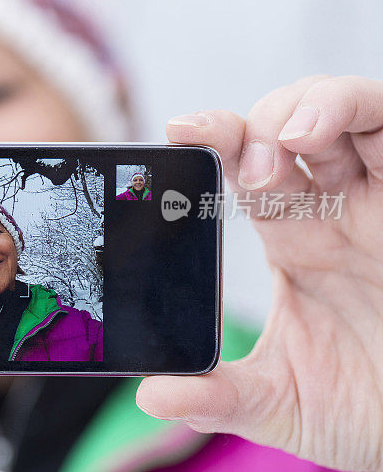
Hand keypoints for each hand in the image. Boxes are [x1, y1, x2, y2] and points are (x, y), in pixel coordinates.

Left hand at [137, 75, 382, 470]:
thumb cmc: (363, 405)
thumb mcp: (280, 401)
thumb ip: (217, 397)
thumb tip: (151, 396)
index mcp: (290, 237)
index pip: (241, 171)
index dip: (209, 145)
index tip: (174, 136)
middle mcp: (331, 208)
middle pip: (281, 129)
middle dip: (247, 127)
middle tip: (226, 157)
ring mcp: (376, 198)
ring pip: (340, 111)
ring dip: (301, 107)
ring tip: (282, 142)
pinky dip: (352, 110)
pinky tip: (315, 134)